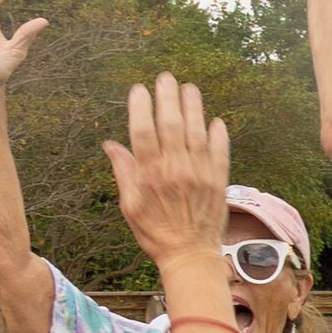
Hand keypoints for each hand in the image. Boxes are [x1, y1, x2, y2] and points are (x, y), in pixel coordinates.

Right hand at [103, 75, 231, 269]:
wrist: (190, 254)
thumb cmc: (155, 231)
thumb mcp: (130, 205)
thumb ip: (124, 172)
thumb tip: (110, 144)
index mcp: (149, 174)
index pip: (142, 132)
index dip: (140, 107)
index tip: (139, 89)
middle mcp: (175, 169)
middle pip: (170, 124)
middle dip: (167, 98)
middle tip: (166, 77)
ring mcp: (200, 172)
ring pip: (196, 131)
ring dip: (193, 107)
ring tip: (189, 88)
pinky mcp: (219, 179)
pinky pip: (221, 150)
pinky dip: (218, 134)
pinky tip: (214, 119)